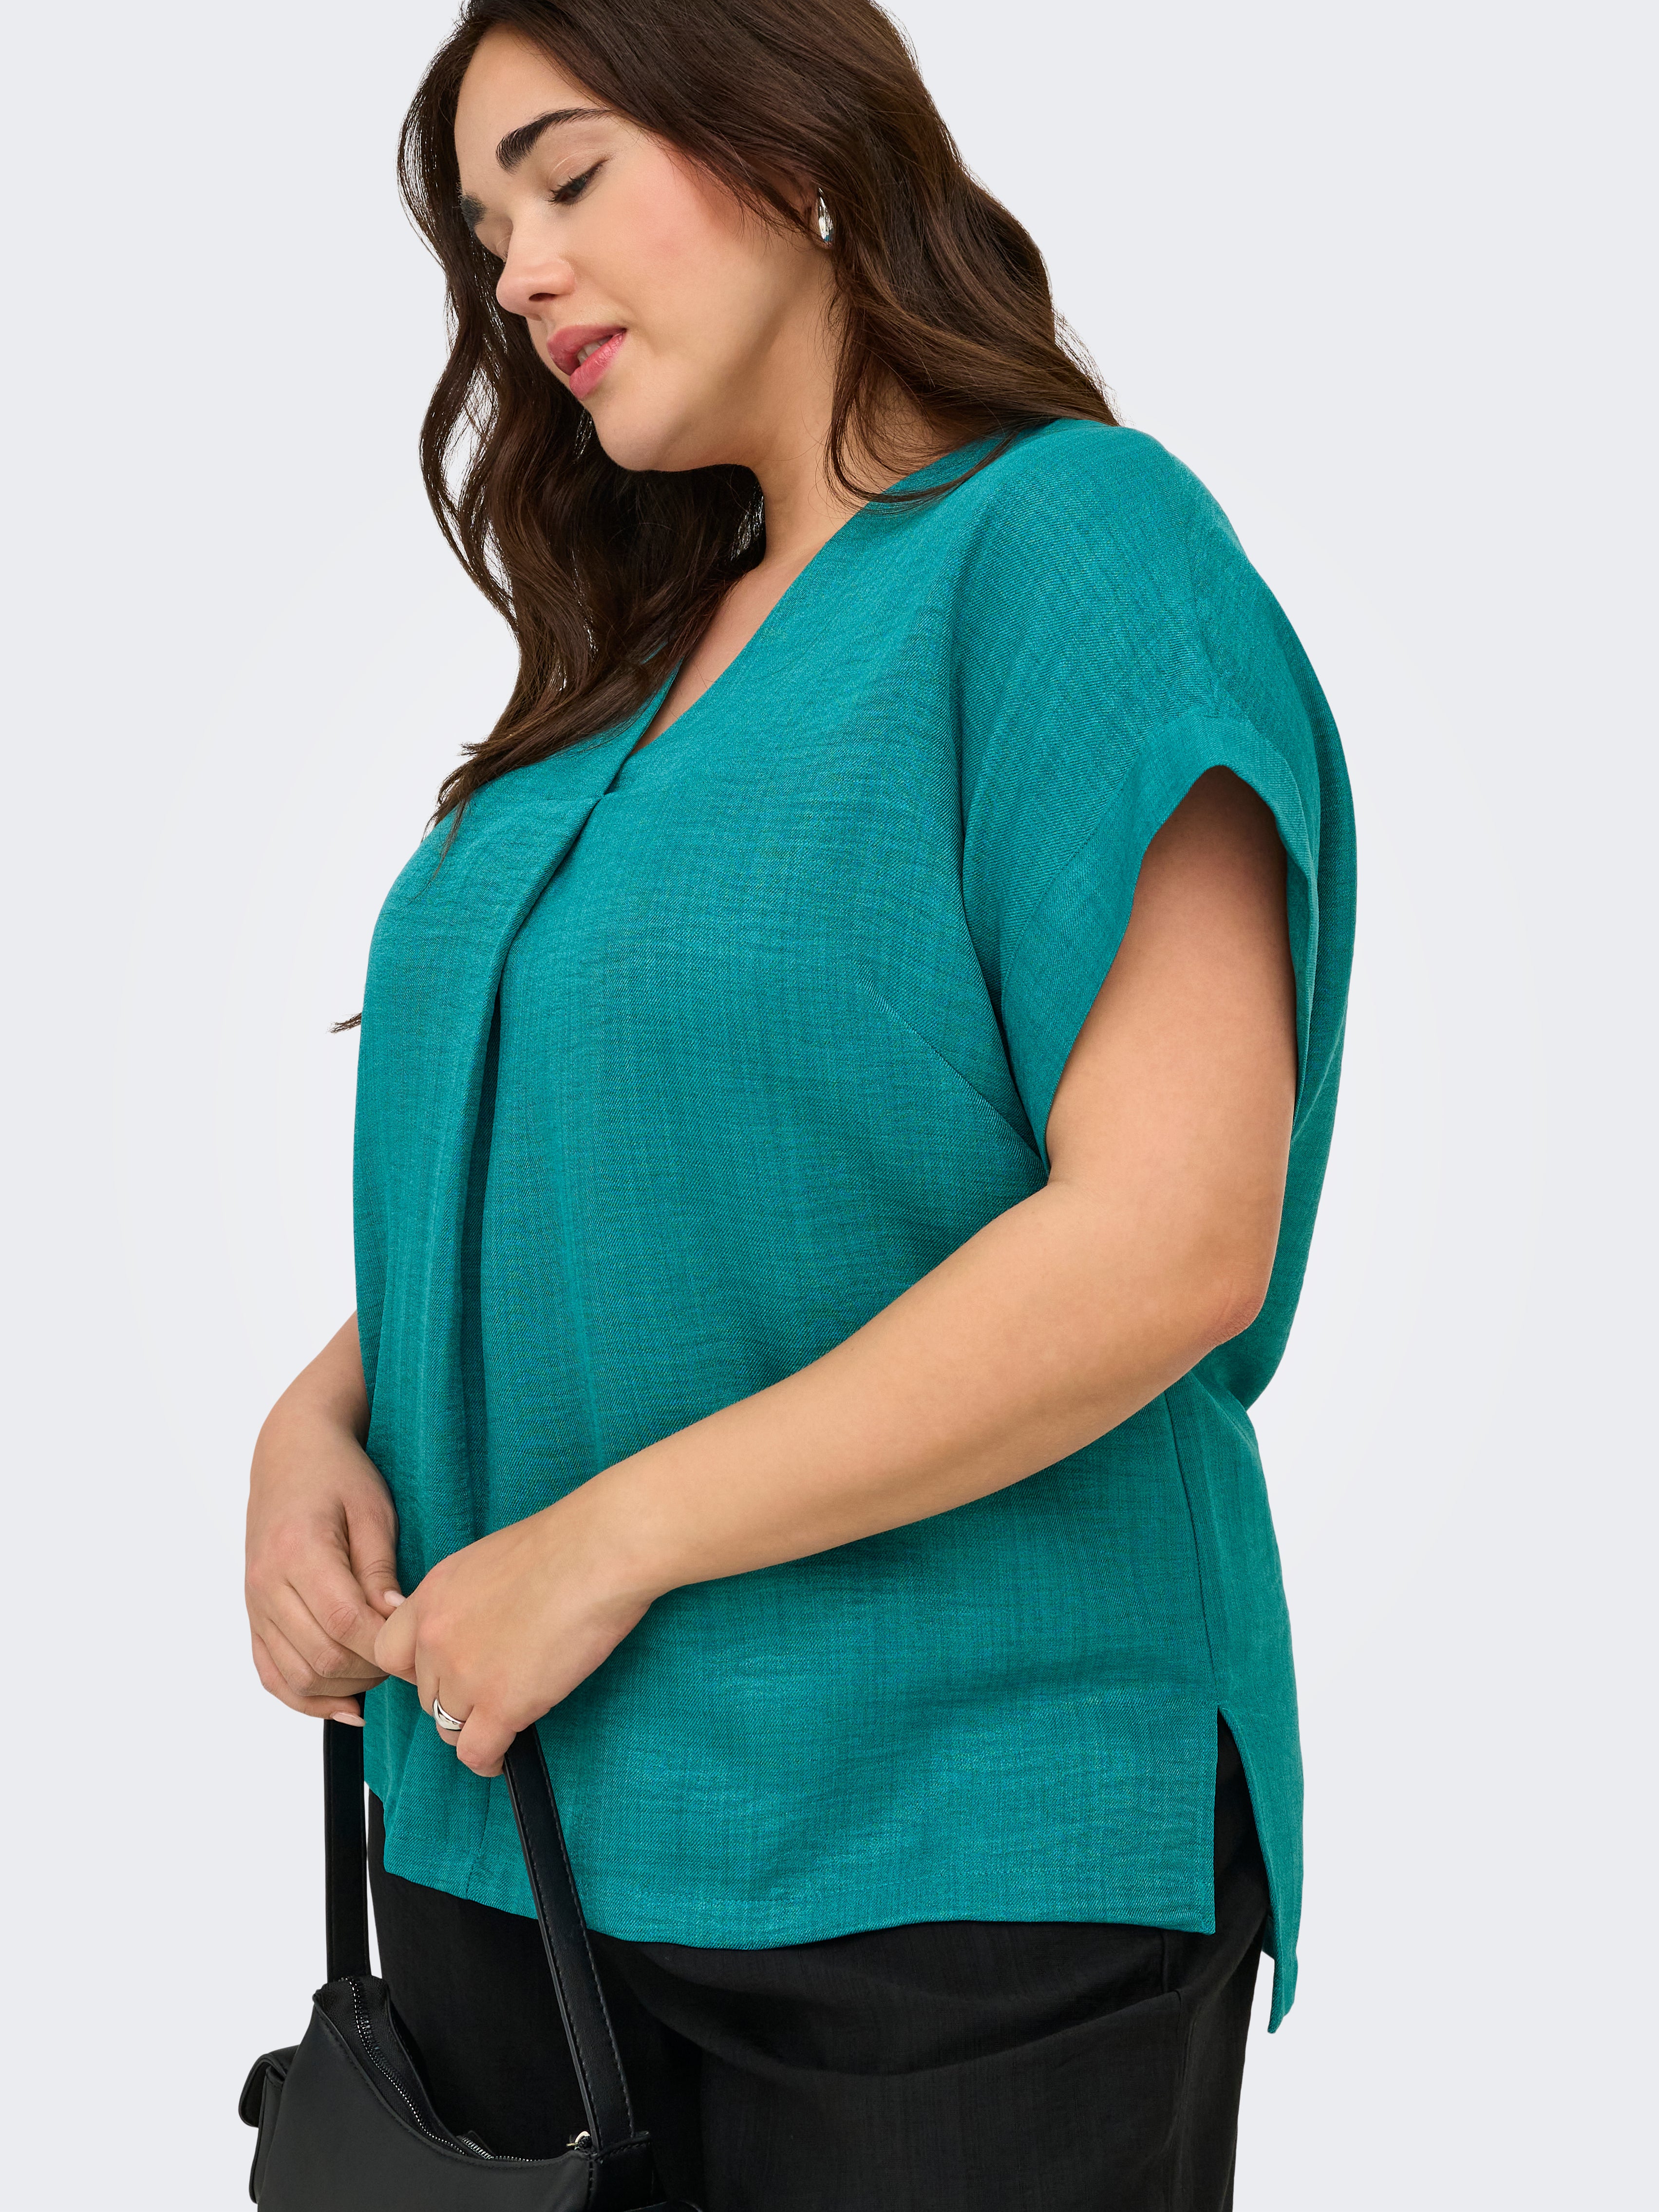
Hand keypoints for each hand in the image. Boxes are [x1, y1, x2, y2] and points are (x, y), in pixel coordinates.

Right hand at [246, 1377, 402, 1724]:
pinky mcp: (253, 1615)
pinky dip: (305, 1698)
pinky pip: (271, 1674)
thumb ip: (379, 1567)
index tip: (420, 1649)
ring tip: (381, 1673)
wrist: (290, 1454)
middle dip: (370, 1670)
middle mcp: (266, 1583)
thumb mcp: (373, 1508)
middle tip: (407, 1660)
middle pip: (320, 1656)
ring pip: (296, 1675)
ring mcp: (254, 1603)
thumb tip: (396, 1620)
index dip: (385, 1646)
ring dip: (344, 1688)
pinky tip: (344, 1704)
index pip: (343, 1621)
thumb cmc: (338, 1474)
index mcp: (298, 1551)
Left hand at [373, 1488, 656, 1776]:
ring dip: (472, 1727)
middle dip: (454, 1697)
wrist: (596, 1552)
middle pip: (425, 1693)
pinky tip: (501, 1758)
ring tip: (499, 1723)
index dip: (418, 1669)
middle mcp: (436, 1636)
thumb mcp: (489, 1560)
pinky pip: (475, 1753)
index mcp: (432, 1595)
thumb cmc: (563, 1546)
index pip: (390, 1653)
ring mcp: (464, 1673)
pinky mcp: (500, 1704)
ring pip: (447, 1726)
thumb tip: (475, 1623)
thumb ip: (465, 1598)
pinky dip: (487, 1761)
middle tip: (490, 1691)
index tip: (444, 1672)